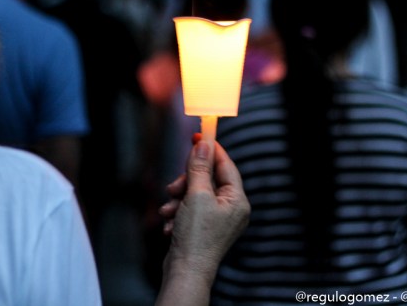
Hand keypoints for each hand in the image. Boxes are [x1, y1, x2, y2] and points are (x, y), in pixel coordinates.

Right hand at [159, 134, 249, 287]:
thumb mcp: (196, 196)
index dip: (211, 149)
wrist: (186, 271)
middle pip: (207, 179)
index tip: (198, 134)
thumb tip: (203, 144)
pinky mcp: (203, 228)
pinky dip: (178, 212)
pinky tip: (170, 223)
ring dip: (178, 199)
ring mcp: (217, 219)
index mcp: (237, 200)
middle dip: (186, 182)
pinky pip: (189, 209)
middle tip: (174, 187)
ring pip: (194, 194)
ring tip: (169, 211)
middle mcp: (231, 209)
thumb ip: (199, 168)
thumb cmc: (197, 236)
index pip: (226, 165)